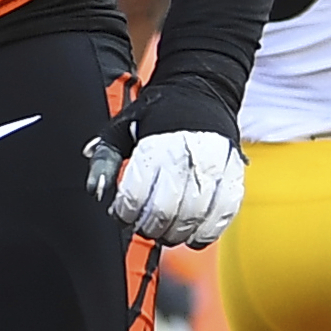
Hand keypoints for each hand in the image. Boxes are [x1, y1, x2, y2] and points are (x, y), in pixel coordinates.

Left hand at [88, 80, 246, 247]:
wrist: (201, 92)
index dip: (125, 213)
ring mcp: (214, 167)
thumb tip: (95, 190)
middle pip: (165, 211)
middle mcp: (186, 157)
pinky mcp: (235, 174)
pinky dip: (208, 232)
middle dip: (149, 228)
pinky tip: (194, 238)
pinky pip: (224, 213)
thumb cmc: (156, 116)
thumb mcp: (121, 130)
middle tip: (142, 228)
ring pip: (194, 217)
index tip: (121, 215)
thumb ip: (104, 160)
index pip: (136, 195)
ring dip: (176, 234)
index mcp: (155, 147)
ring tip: (165, 233)